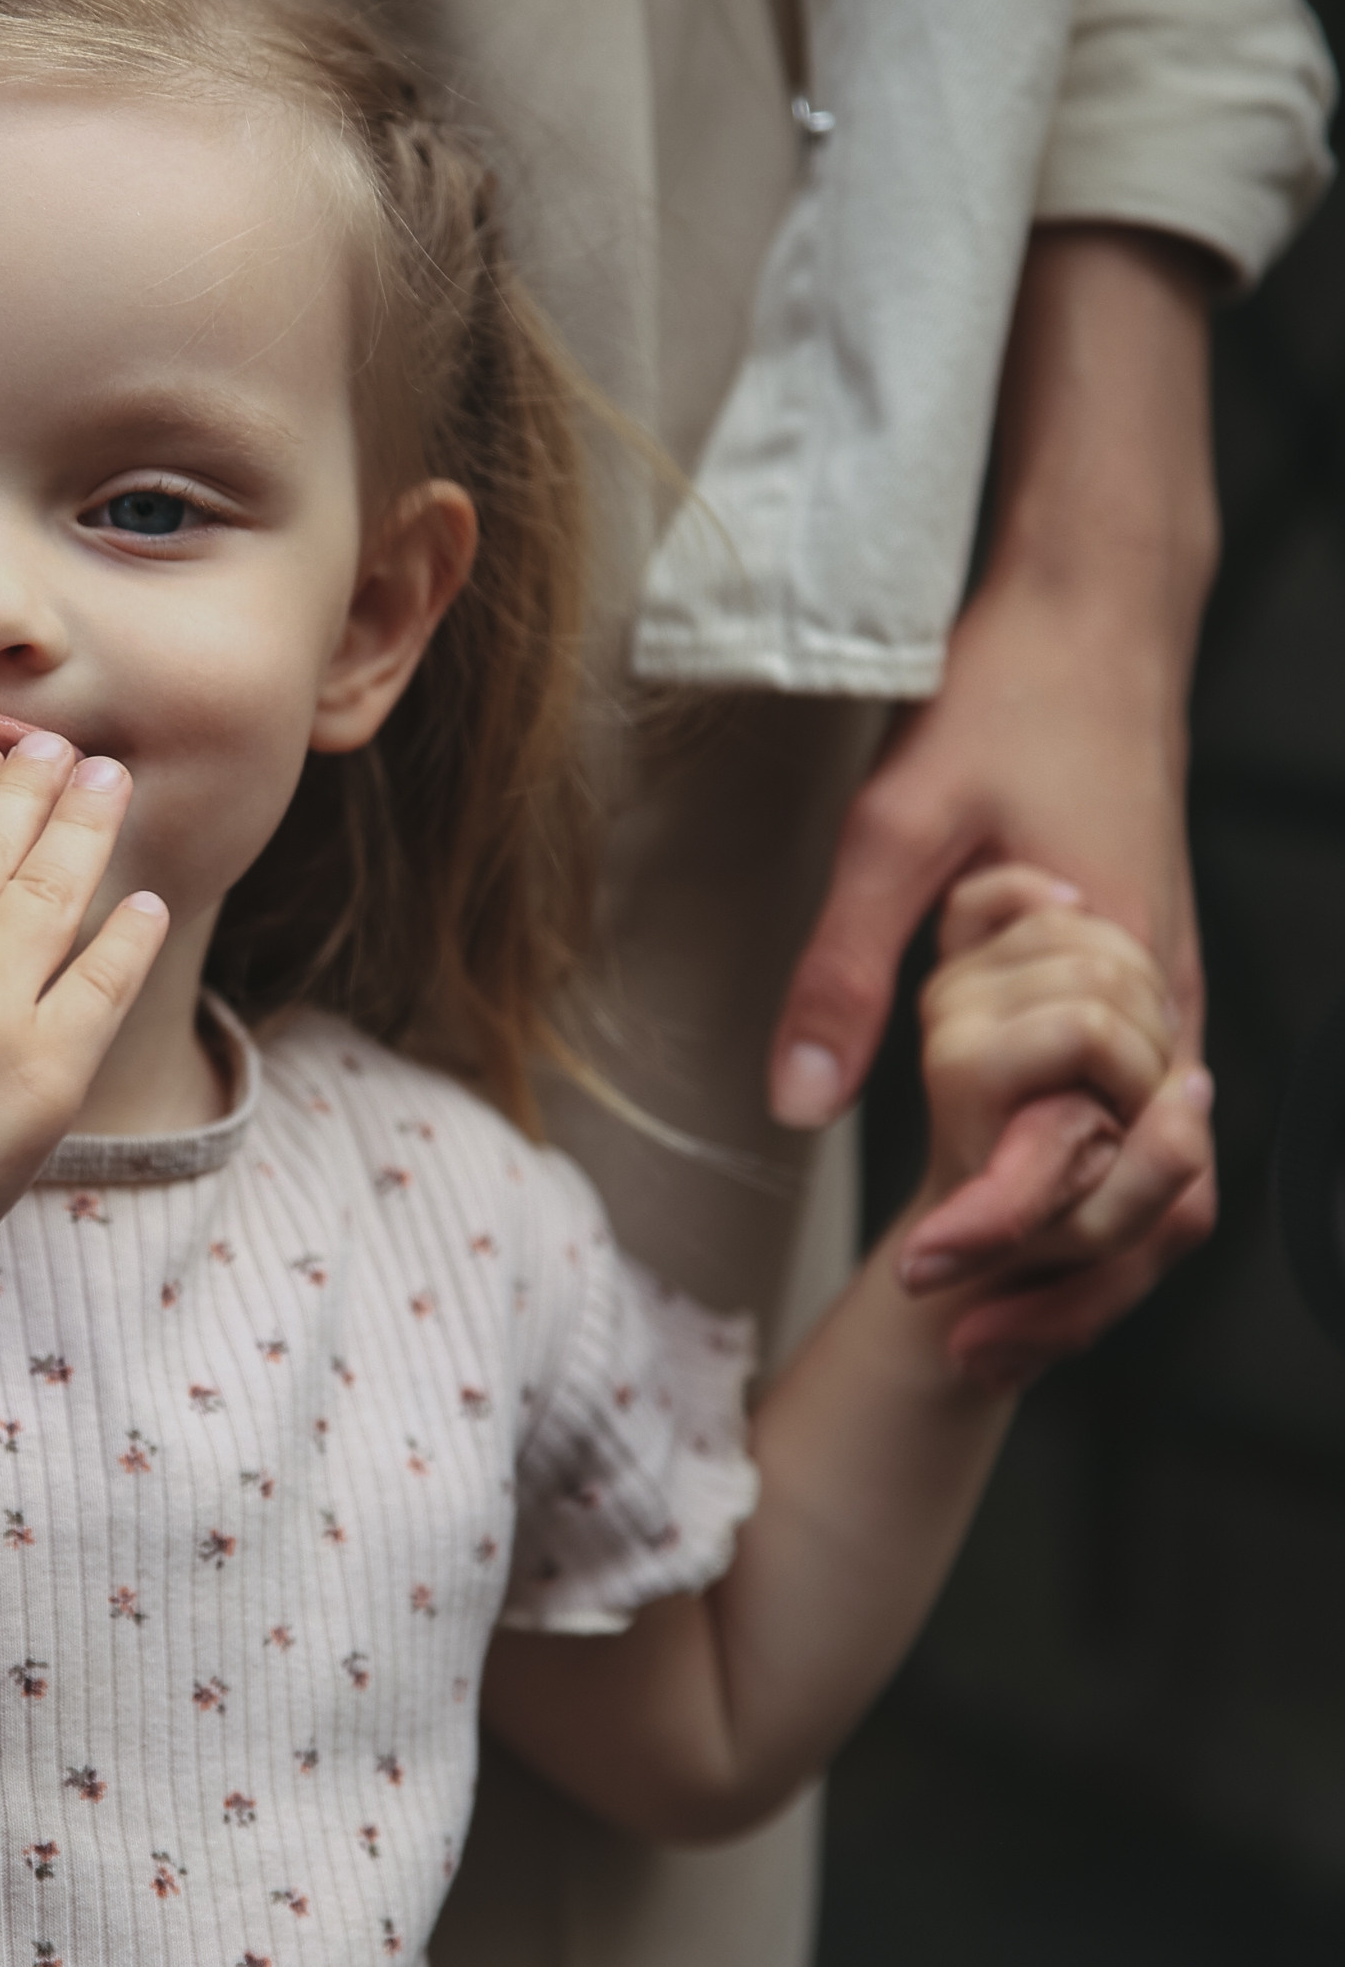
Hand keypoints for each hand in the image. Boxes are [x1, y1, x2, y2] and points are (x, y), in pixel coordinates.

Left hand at [769, 225, 1220, 1373]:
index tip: (918, 1279)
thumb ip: (842, 972)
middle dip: (1056, 1290)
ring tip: (985, 1332)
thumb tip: (788, 1107)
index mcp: (1118, 979)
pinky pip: (1156, 1136)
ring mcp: (1177, 1006)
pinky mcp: (1163, 999)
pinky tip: (1027, 1241)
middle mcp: (1170, 1008)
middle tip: (950, 1345)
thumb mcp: (893, 832)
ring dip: (1087, 1263)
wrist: (1099, 621)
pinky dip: (1104, 1204)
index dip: (1001, 1238)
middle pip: (1150, 1205)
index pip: (1084, 1165)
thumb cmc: (1002, 711)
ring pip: (1167, 1182)